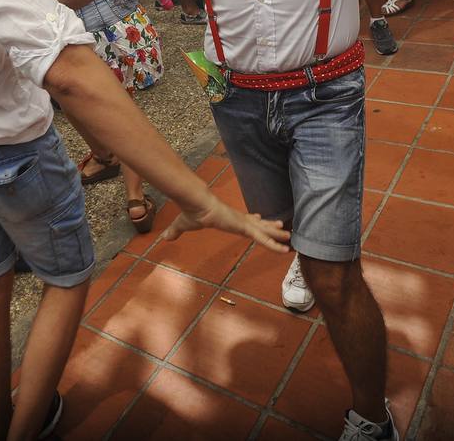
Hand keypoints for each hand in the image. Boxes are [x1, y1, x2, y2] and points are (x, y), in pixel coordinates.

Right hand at [160, 197, 289, 252]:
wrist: (196, 204)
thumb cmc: (193, 212)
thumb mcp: (183, 225)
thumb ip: (175, 232)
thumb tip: (162, 238)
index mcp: (229, 218)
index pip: (245, 220)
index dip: (254, 220)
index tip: (260, 219)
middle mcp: (239, 219)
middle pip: (259, 225)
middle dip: (271, 227)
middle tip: (284, 229)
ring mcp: (244, 223)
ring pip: (265, 232)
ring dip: (278, 236)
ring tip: (292, 239)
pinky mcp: (245, 226)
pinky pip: (263, 239)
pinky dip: (274, 245)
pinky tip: (284, 250)